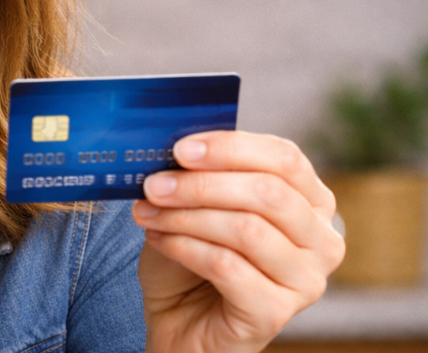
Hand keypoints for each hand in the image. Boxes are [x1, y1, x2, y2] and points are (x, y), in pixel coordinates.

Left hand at [132, 131, 344, 352]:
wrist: (181, 323)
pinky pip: (228, 266)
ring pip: (247, 229)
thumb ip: (200, 176)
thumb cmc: (193, 260)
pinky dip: (184, 247)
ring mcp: (306, 280)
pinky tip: (158, 240)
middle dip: (201, 184)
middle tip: (154, 185)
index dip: (231, 147)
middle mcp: (322, 240)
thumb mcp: (196, 207)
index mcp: (311, 202)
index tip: (181, 149)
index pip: (284, 158)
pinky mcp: (277, 312)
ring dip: (186, 216)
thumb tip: (180, 148)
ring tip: (148, 214)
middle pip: (267, 193)